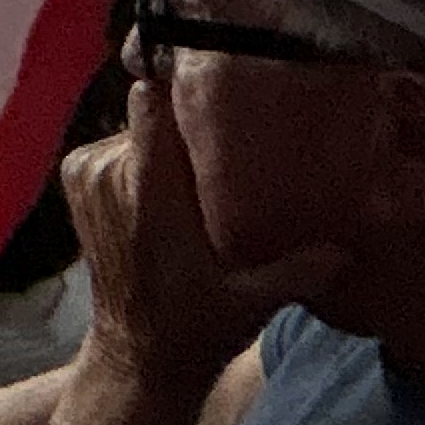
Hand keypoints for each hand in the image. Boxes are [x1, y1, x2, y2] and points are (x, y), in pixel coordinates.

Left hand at [67, 84, 344, 393]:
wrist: (136, 353)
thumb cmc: (195, 326)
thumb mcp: (252, 301)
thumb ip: (297, 270)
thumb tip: (349, 246)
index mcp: (148, 194)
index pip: (152, 105)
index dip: (183, 81)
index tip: (220, 71)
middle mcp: (109, 173)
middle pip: (153, 112)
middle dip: (189, 119)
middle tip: (235, 128)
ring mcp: (85, 172)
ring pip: (136, 127)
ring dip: (166, 142)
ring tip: (206, 162)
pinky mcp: (75, 177)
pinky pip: (116, 143)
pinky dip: (141, 155)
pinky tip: (172, 181)